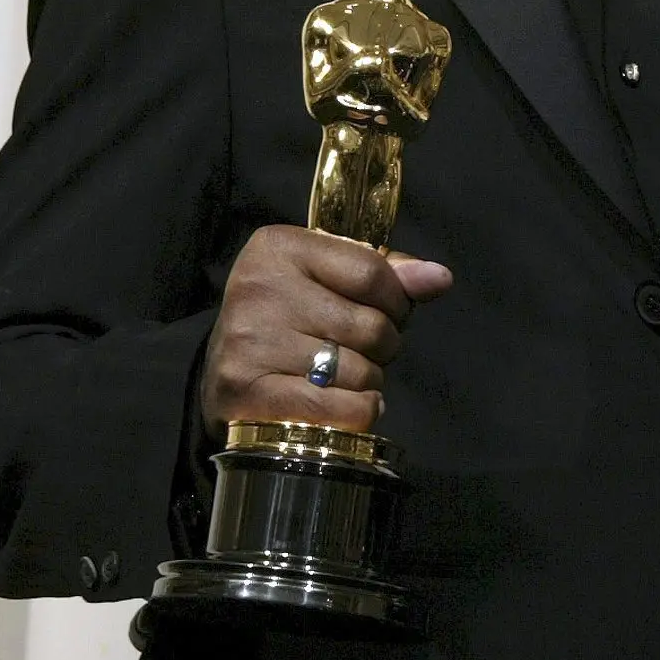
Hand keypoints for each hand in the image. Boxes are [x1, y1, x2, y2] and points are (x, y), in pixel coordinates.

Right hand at [198, 224, 451, 438]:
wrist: (220, 376)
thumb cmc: (289, 319)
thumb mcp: (329, 280)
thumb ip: (387, 275)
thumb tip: (439, 278)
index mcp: (280, 247)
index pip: (373, 273)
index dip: (397, 300)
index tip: (390, 311)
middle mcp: (260, 288)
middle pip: (370, 325)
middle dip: (383, 345)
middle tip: (361, 350)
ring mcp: (249, 341)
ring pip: (359, 371)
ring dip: (367, 381)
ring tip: (341, 376)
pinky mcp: (244, 391)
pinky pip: (339, 408)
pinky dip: (356, 412)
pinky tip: (341, 405)